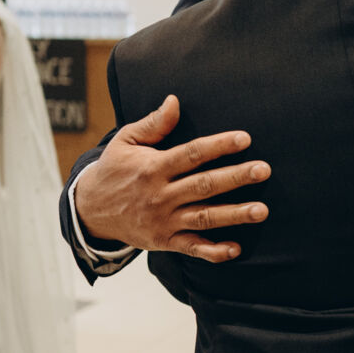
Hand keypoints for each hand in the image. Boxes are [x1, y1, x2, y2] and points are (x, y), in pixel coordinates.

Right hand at [74, 94, 269, 262]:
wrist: (90, 211)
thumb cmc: (113, 170)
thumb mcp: (125, 141)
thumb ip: (153, 124)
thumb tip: (174, 101)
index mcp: (153, 168)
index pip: (191, 154)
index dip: (218, 146)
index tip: (244, 139)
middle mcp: (160, 195)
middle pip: (204, 185)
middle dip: (236, 178)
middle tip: (263, 170)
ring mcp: (164, 220)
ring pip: (204, 218)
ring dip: (234, 215)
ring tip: (261, 210)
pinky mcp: (164, 241)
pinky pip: (192, 247)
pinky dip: (213, 251)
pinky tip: (236, 248)